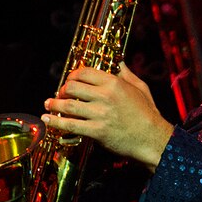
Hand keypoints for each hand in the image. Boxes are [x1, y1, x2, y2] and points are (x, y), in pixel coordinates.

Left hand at [43, 63, 173, 170]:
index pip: (84, 72)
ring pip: (68, 105)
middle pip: (72, 87)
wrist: (154, 139)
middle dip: (63, 89)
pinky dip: (56, 122)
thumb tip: (119, 62)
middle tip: (60, 94)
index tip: (70, 80)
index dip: (73, 75)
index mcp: (114, 83)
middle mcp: (105, 96)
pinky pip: (71, 125)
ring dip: (54, 104)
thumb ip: (127, 74)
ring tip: (49, 104)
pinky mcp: (97, 131)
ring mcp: (100, 114)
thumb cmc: (149, 114)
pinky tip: (48, 119)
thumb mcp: (141, 89)